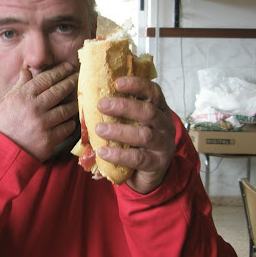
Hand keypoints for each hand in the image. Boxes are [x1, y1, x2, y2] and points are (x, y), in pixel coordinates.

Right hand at [0, 62, 78, 161]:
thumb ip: (19, 86)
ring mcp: (43, 124)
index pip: (46, 79)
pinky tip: (70, 121)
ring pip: (66, 110)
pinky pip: (66, 128)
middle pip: (59, 91)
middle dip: (71, 82)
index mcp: (23, 96)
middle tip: (79, 77)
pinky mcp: (49, 140)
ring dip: (74, 103)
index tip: (68, 67)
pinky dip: (69, 123)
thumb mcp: (4, 102)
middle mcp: (35, 108)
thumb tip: (26, 70)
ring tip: (78, 99)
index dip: (59, 71)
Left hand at [94, 77, 175, 193]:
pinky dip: (119, 154)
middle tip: (102, 105)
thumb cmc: (136, 142)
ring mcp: (163, 144)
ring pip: (144, 135)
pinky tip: (103, 152)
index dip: (137, 85)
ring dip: (119, 131)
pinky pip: (138, 158)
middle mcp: (165, 125)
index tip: (117, 83)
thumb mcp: (132, 124)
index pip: (153, 92)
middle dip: (124, 107)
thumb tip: (90, 99)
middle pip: (148, 112)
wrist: (151, 173)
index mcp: (159, 110)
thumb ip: (120, 112)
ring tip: (99, 129)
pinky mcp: (158, 163)